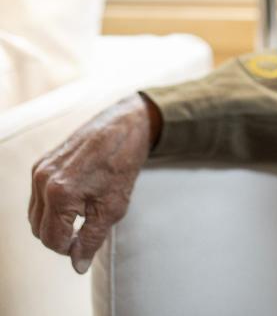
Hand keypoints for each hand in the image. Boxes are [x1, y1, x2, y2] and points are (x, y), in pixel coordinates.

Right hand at [29, 93, 159, 273]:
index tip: (86, 244)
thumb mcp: (113, 207)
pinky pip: (37, 198)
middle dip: (60, 238)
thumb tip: (77, 266)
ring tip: (82, 214)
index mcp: (60, 194)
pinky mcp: (41, 164)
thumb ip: (91, 239)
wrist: (124, 127)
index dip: (69, 249)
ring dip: (54, 223)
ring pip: (35, 215)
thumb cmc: (122, 165)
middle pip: (39, 230)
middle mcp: (43, 182)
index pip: (52, 240)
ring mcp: (39, 171)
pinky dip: (51, 207)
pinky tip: (75, 200)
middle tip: (85, 230)